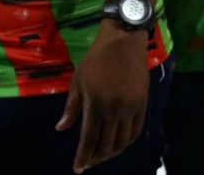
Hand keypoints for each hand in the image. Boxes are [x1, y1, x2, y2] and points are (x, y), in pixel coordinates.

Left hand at [55, 25, 149, 172]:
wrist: (124, 41)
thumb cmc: (96, 60)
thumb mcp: (78, 82)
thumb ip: (71, 108)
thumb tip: (61, 128)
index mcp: (95, 105)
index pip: (88, 139)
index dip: (82, 157)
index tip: (78, 169)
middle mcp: (114, 110)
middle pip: (106, 144)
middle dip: (96, 157)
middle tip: (89, 163)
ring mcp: (130, 107)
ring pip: (123, 140)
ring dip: (112, 152)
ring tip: (104, 156)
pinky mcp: (143, 103)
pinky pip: (137, 129)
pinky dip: (128, 141)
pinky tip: (120, 143)